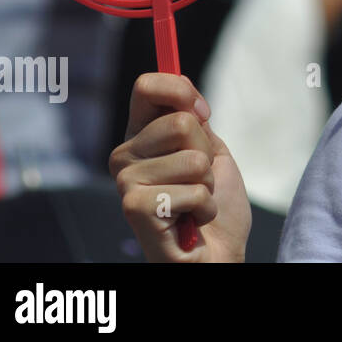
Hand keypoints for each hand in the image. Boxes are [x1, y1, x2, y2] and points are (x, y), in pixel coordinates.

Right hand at [109, 74, 251, 261]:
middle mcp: (124, 156)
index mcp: (141, 135)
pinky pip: (194, 191)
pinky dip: (204, 208)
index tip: (203, 112)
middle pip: (182, 122)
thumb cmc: (214, 205)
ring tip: (195, 203)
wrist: (216, 254)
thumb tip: (189, 98)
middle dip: (206, 153)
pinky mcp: (134, 208)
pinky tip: (190, 222)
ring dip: (207, 185)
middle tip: (199, 179)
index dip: (181, 91)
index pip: (147, 86)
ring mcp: (126, 182)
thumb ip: (195, 121)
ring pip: (193, 159)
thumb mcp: (210, 151)